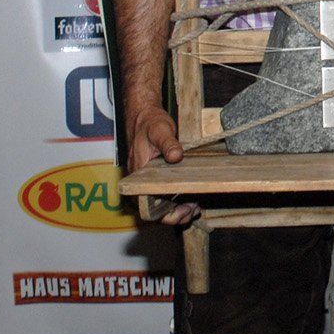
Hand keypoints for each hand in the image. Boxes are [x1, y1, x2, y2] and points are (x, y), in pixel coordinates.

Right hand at [127, 103, 197, 224]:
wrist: (145, 117)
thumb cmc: (149, 124)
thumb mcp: (160, 130)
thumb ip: (168, 143)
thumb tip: (175, 156)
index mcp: (137, 177)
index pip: (147, 208)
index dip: (165, 215)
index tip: (184, 210)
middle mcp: (140, 184)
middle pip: (155, 211)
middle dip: (176, 215)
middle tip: (195, 209)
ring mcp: (148, 182)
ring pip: (161, 205)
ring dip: (178, 209)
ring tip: (196, 206)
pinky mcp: (156, 178)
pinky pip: (165, 195)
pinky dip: (178, 199)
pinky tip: (192, 197)